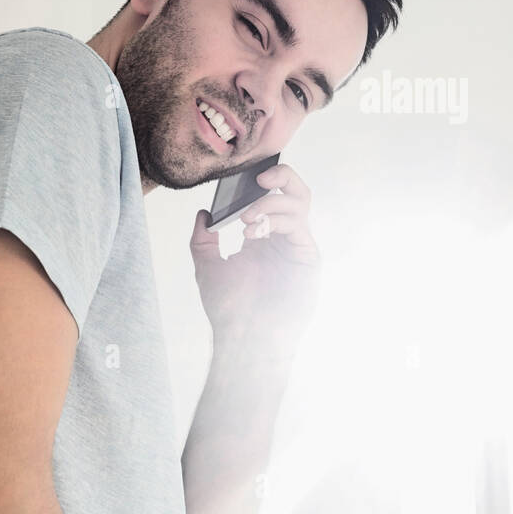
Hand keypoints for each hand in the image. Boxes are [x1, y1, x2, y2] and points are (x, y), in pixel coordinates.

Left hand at [189, 164, 321, 360]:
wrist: (245, 338)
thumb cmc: (230, 309)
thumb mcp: (208, 266)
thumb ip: (203, 239)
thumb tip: (203, 213)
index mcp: (263, 236)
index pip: (271, 196)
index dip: (263, 181)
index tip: (244, 175)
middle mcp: (283, 238)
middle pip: (294, 192)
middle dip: (280, 176)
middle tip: (258, 179)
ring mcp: (298, 246)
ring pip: (299, 203)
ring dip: (270, 204)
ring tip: (247, 220)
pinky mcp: (308, 258)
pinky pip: (299, 227)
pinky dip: (277, 221)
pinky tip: (256, 233)